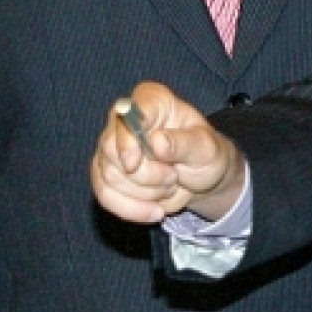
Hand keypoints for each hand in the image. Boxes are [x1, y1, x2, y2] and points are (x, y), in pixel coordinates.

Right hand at [90, 82, 244, 224]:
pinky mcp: (106, 174)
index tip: (133, 163)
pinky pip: (105, 196)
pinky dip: (131, 209)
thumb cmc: (205, 154)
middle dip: (144, 175)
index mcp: (151, 100)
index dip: (126, 139)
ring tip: (169, 187)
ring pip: (109, 177)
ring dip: (144, 193)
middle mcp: (124, 120)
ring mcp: (111, 148)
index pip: (126, 114)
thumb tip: (157, 142)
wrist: (202, 179)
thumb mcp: (206, 148)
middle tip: (172, 178)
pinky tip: (154, 211)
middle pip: (110, 149)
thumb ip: (184, 143)